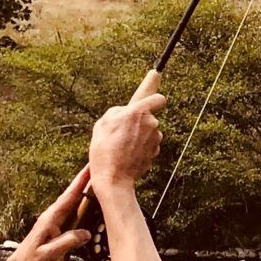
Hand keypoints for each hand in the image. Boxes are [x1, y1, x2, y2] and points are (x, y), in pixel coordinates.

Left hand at [3, 166, 93, 260]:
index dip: (82, 180)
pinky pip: (75, 216)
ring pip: (75, 205)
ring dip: (87, 194)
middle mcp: (53, 216)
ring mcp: (56, 222)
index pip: (70, 195)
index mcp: (51, 218)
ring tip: (101, 183)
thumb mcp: (51, 254)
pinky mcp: (58, 230)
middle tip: (100, 167)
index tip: (91, 166)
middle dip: (87, 180)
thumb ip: (69, 242)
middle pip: (74, 195)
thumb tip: (86, 233)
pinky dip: (85, 208)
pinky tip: (92, 207)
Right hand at [89, 72, 166, 198]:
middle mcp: (151, 124)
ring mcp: (155, 139)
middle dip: (138, 121)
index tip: (156, 82)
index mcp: (138, 112)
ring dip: (138, 136)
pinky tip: (126, 155)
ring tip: (120, 146)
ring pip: (148, 132)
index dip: (155, 94)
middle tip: (120, 131)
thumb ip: (118, 112)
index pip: (157, 97)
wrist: (113, 178)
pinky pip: (147, 145)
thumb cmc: (105, 150)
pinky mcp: (154, 153)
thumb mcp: (103, 123)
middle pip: (149, 117)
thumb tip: (125, 112)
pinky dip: (139, 148)